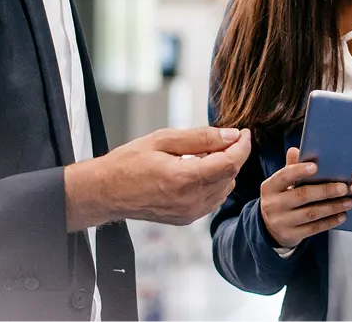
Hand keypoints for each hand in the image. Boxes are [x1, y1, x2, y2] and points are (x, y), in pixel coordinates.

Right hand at [65, 126, 250, 230]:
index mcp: (184, 179)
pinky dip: (214, 182)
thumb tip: (231, 135)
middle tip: (220, 138)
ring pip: (225, 188)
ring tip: (203, 153)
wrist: (107, 191)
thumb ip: (201, 138)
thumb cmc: (130, 161)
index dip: (242, 146)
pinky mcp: (187, 219)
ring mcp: (189, 214)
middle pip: (230, 176)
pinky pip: (213, 199)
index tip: (243, 131)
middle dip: (232, 154)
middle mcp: (190, 201)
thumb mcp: (164, 139)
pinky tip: (198, 169)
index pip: (230, 163)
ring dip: (223, 169)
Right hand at [260, 147, 351, 248]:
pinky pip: (314, 228)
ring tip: (348, 202)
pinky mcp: (291, 235)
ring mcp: (281, 222)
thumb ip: (290, 168)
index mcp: (269, 187)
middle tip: (344, 187)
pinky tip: (341, 216)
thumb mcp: (280, 184)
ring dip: (332, 207)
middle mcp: (272, 205)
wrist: (270, 228)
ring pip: (311, 213)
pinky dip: (330, 222)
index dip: (299, 170)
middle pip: (301, 196)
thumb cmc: (280, 198)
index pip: (284, 176)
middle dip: (325, 191)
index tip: (316, 166)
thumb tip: (296, 150)